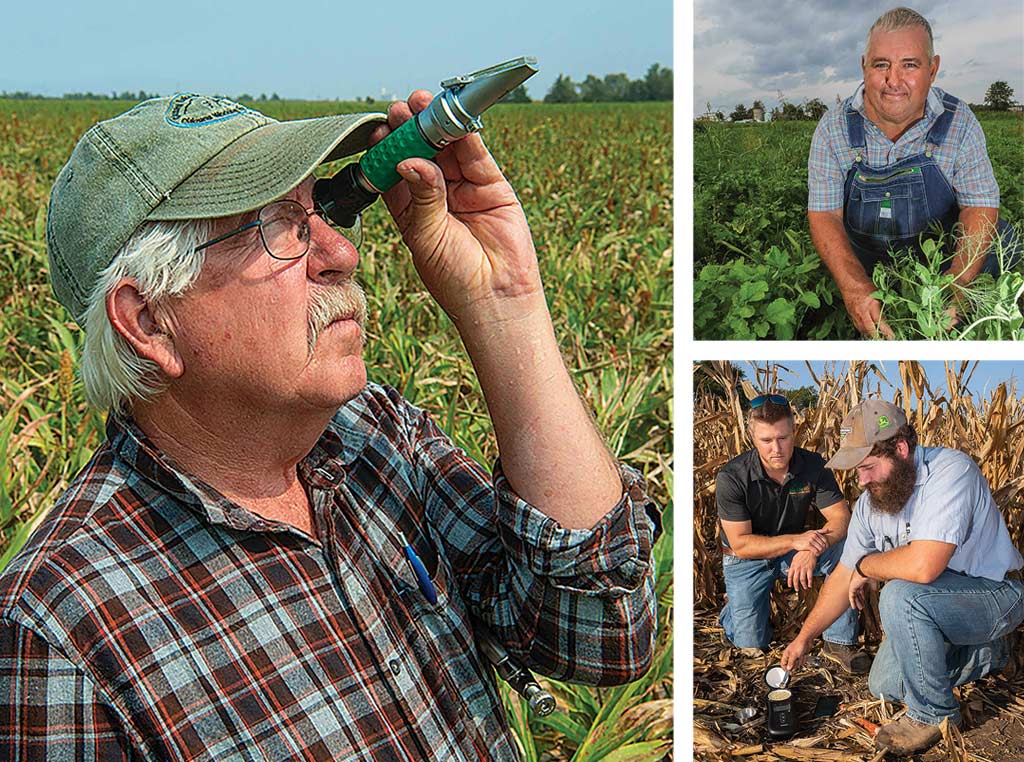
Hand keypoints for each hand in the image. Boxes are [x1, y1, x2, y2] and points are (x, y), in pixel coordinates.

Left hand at [375, 91, 542, 322]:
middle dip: (412, 129)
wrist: (495, 297)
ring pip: (449, 149)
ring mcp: (464, 189)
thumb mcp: (426, 235)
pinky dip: (468, 138)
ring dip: (438, 126)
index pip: (395, 170)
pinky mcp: (492, 187)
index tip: (379, 129)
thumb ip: (421, 195)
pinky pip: (477, 158)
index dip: (387, 148)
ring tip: (427, 106)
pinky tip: (457, 124)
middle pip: (421, 152)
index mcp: (410, 208)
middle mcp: (436, 194)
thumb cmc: (454, 277)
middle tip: (402, 109)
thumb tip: (409, 160)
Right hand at [781, 638, 810, 671]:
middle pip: (791, 665)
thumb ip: (791, 663)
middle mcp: (790, 655)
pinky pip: (802, 661)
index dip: (785, 668)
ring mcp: (796, 656)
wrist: (806, 640)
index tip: (789, 671)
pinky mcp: (801, 656)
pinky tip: (804, 655)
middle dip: (795, 664)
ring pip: (797, 664)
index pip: (783, 664)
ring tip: (801, 656)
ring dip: (800, 661)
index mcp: (786, 654)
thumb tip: (788, 669)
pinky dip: (803, 659)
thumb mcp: (794, 655)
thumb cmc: (799, 644)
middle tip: (797, 660)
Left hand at [787, 550, 816, 590]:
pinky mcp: (810, 568)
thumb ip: (791, 566)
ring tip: (804, 588)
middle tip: (796, 590)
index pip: (789, 575)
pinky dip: (809, 582)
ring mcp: (804, 568)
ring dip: (803, 585)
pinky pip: (809, 577)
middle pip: (795, 579)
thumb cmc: (802, 555)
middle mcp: (798, 567)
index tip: (790, 586)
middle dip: (796, 585)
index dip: (789, 581)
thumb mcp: (794, 560)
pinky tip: (809, 585)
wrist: (809, 550)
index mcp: (793, 565)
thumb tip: (786, 571)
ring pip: (802, 579)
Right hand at [791, 529, 829, 555]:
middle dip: (823, 549)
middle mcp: (813, 536)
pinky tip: (815, 554)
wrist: (794, 541)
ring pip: (820, 548)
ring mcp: (811, 540)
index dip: (826, 545)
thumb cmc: (804, 537)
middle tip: (821, 552)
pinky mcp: (808, 545)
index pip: (825, 540)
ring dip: (820, 552)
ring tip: (818, 553)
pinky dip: (817, 554)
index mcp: (815, 533)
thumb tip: (829, 529)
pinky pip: (816, 551)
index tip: (824, 548)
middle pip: (823, 545)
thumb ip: (820, 531)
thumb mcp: (811, 532)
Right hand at [842, 282, 892, 338]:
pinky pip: (857, 325)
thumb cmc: (863, 285)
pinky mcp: (851, 315)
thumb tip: (888, 314)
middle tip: (884, 340)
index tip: (891, 336)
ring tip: (876, 338)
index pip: (879, 322)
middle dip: (877, 336)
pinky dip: (863, 329)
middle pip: (869, 329)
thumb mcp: (877, 293)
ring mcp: (854, 315)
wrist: (849, 282)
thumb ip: (882, 304)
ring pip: (862, 329)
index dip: (886, 331)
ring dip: (869, 334)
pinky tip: (867, 331)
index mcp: (870, 306)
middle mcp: (861, 313)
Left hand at [848, 569, 877, 609]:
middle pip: (857, 592)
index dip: (862, 594)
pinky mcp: (851, 586)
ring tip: (860, 608)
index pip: (861, 588)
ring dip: (857, 602)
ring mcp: (853, 584)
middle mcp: (856, 581)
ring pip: (854, 595)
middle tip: (862, 606)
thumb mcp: (874, 581)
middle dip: (860, 599)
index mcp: (862, 579)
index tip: (865, 600)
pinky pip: (851, 596)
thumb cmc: (872, 573)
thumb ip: (873, 586)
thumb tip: (875, 591)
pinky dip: (852, 601)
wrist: (868, 568)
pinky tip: (854, 607)